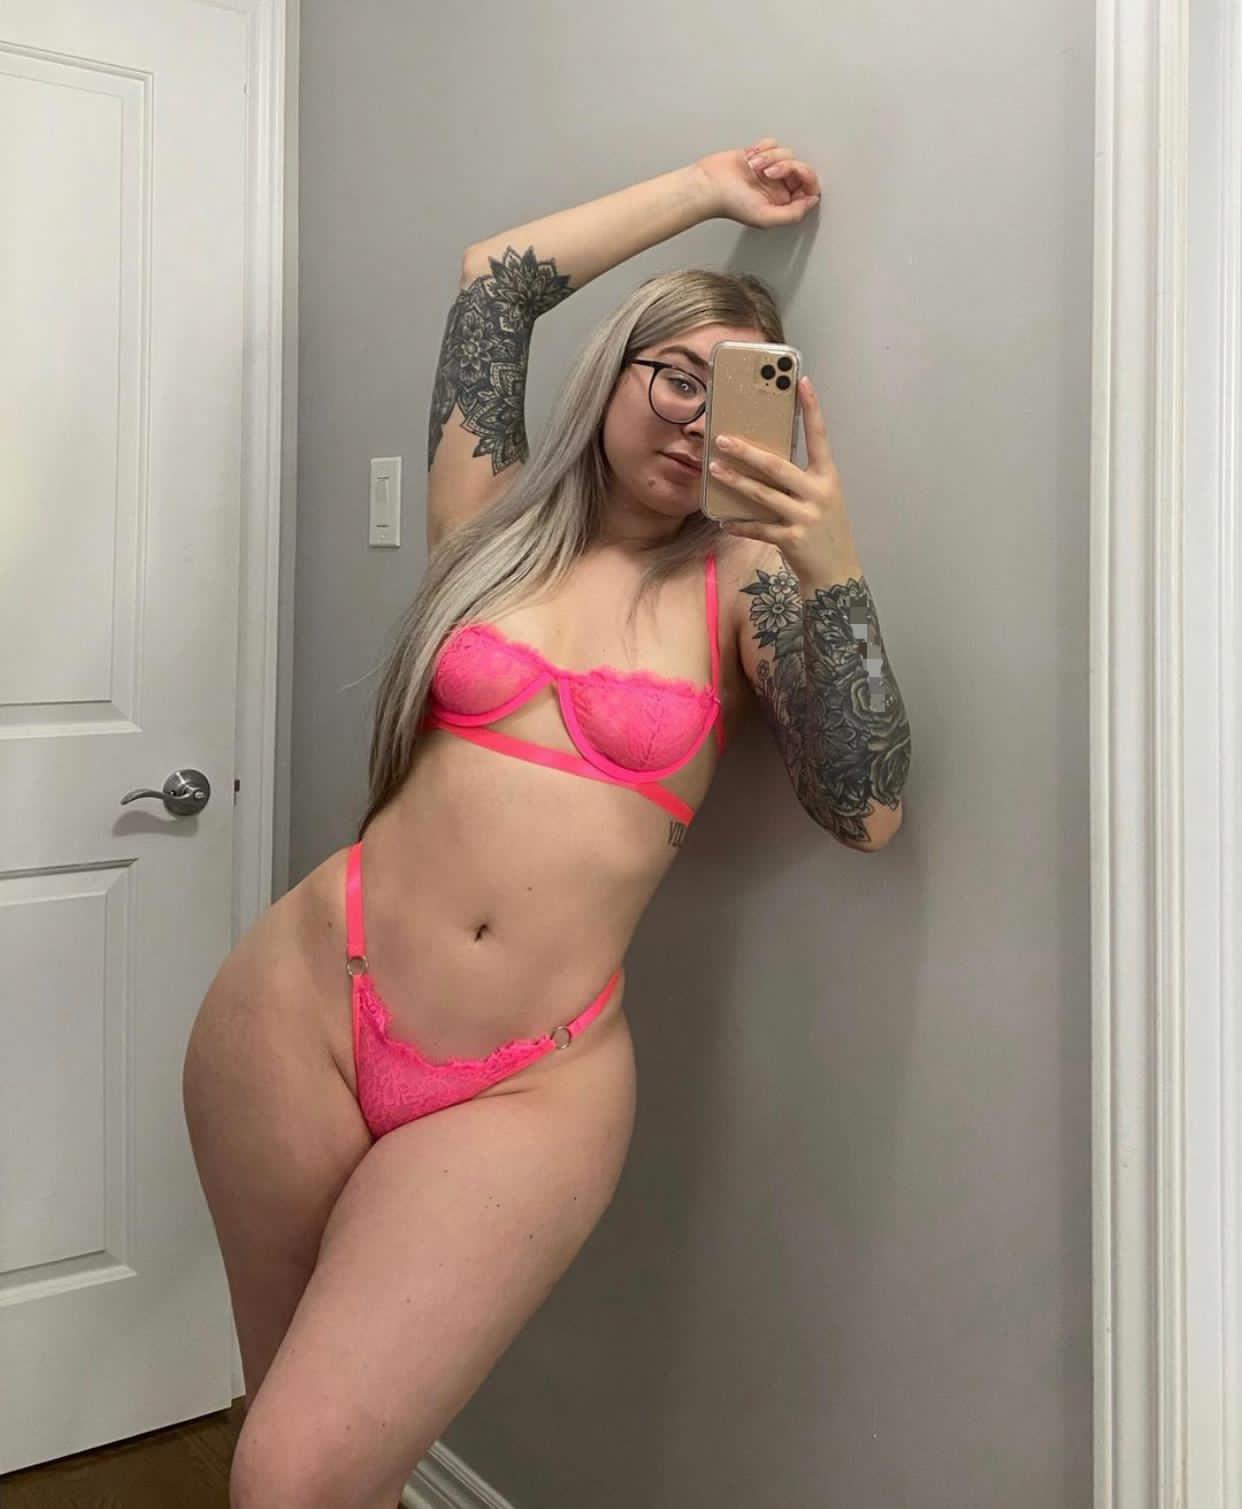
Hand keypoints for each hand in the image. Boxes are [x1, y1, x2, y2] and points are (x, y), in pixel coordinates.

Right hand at [693, 138, 821, 227]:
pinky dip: (762, 148)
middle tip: (770, 173)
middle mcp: (778, 188)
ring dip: (770, 157)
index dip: (808, 179)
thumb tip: (812, 201)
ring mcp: (769, 170)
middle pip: (800, 169)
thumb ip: (793, 214)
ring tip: (754, 167)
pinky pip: (772, 143)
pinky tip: (750, 158)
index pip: (809, 190)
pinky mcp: (760, 155)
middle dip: (786, 167)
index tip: (798, 175)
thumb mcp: (766, 217)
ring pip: (786, 153)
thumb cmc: (730, 203)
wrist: (709, 184)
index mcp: (782, 204)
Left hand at [707, 375, 860, 584]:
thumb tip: (763, 459)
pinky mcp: (792, 540)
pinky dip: (740, 525)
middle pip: (777, 466)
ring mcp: (806, 517)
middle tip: (722, 438)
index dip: (812, 409)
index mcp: (827, 477)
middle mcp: (818, 493)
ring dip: (735, 481)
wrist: (836, 575)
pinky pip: (759, 528)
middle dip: (747, 451)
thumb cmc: (824, 531)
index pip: (820, 437)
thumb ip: (799, 480)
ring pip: (763, 495)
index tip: (801, 381)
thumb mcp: (821, 499)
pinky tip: (724, 521)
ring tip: (713, 469)